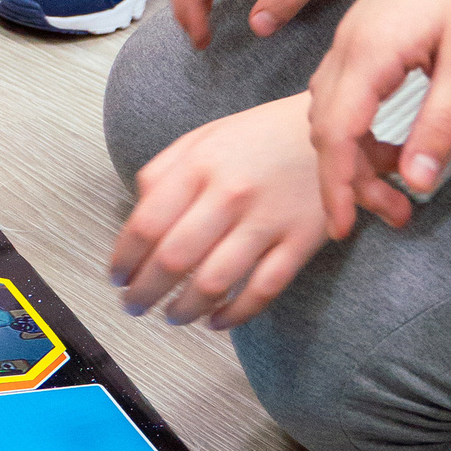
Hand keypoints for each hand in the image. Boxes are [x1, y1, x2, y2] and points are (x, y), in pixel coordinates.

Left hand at [108, 93, 337, 328]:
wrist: (333, 129)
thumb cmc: (261, 136)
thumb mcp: (203, 138)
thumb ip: (163, 173)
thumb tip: (135, 214)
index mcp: (199, 165)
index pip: (146, 224)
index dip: (124, 259)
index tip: (116, 277)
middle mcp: (230, 193)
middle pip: (174, 259)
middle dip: (145, 291)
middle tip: (134, 305)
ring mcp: (268, 219)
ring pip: (215, 282)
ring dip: (184, 309)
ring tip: (172, 316)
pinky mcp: (301, 241)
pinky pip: (262, 290)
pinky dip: (235, 315)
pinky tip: (217, 320)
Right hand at [305, 0, 450, 230]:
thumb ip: (441, 123)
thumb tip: (417, 182)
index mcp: (367, 53)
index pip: (335, 136)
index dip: (336, 187)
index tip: (342, 229)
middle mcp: (346, 47)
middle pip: (324, 129)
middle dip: (345, 179)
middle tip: (382, 217)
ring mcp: (350, 38)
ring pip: (329, 110)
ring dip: (350, 153)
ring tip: (392, 181)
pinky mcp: (362, 34)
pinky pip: (339, 91)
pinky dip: (352, 125)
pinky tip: (383, 138)